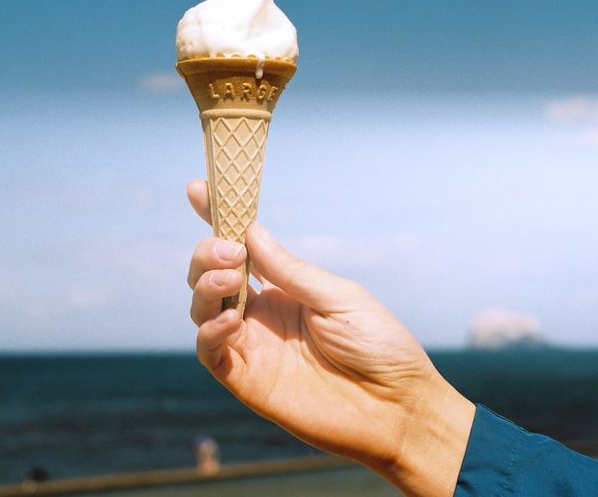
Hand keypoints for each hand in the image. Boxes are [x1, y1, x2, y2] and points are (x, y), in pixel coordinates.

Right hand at [186, 179, 474, 496]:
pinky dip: (209, 331)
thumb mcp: (339, 297)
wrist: (397, 409)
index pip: (244, 249)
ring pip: (203, 308)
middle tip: (230, 250)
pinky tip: (229, 321)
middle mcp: (263, 314)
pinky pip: (210, 351)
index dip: (218, 218)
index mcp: (287, 288)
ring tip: (231, 278)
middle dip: (209, 253)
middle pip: (213, 275)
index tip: (199, 189)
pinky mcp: (246, 379)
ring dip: (206, 286)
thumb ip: (290, 270)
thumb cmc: (379, 348)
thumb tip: (250, 231)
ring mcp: (252, 346)